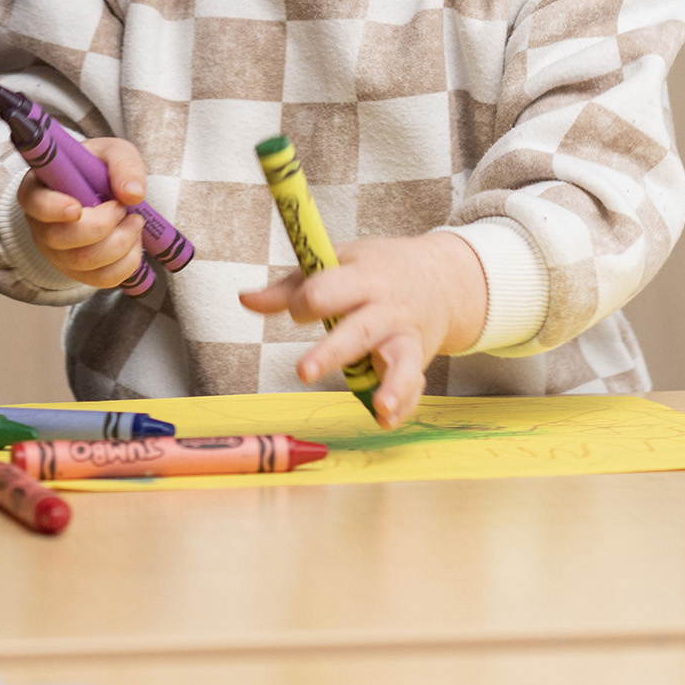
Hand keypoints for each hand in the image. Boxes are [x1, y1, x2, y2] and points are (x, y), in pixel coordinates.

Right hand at [16, 137, 148, 290]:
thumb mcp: (111, 153)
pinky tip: (133, 242)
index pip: (35, 204)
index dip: (53, 209)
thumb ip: (123, 165)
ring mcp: (57, 253)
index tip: (77, 208)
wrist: (102, 192)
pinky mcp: (78, 271)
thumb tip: (133, 194)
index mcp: (38, 190)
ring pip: (83, 262)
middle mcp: (41, 226)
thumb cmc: (97, 169)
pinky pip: (101, 279)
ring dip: (119, 243)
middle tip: (122, 207)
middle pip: (61, 239)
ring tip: (135, 222)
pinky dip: (126, 263)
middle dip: (101, 226)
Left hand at [238, 233, 488, 428]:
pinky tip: (386, 419)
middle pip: (358, 331)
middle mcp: (386, 308)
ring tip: (380, 405)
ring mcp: (405, 335)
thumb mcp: (337, 264)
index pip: (328, 291)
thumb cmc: (375, 269)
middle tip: (303, 372)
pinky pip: (414, 384)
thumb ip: (291, 287)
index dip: (305, 302)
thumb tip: (245, 298)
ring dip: (392, 384)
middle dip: (332, 352)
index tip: (299, 310)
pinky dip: (404, 404)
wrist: (439, 277)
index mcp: (362, 277)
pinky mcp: (419, 358)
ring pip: (401, 361)